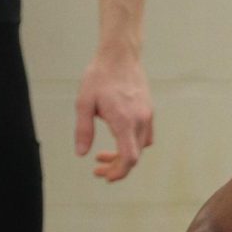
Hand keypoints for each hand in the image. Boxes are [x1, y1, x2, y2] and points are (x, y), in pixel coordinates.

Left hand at [75, 49, 153, 180]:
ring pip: (139, 148)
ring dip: (123, 156)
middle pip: (133, 157)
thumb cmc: (100, 76)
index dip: (119, 172)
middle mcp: (140, 122)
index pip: (128, 158)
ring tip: (102, 154)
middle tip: (97, 169)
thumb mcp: (84, 102)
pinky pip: (145, 137)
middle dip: (116, 166)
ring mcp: (147, 117)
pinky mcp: (149, 112)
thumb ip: (83, 130)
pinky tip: (119, 139)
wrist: (120, 55)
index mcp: (124, 121)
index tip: (105, 176)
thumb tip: (81, 154)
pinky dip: (132, 145)